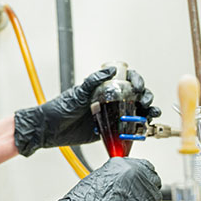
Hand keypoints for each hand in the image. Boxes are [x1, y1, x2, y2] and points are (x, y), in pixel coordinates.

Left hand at [13, 67, 161, 155]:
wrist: (49, 130)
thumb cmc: (60, 108)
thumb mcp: (77, 93)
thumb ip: (93, 81)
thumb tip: (111, 70)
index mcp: (104, 88)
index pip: (127, 80)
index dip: (138, 81)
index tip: (139, 88)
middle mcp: (110, 100)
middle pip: (136, 96)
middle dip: (146, 97)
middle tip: (145, 103)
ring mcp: (111, 116)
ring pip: (136, 112)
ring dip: (147, 112)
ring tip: (150, 115)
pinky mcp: (110, 131)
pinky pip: (128, 129)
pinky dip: (139, 128)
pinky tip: (144, 128)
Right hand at [39, 157, 162, 200]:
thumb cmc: (86, 199)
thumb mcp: (101, 175)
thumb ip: (117, 172)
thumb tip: (125, 176)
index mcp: (124, 163)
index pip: (143, 164)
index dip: (141, 171)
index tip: (138, 176)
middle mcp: (136, 173)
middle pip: (151, 175)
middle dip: (146, 181)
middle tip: (137, 188)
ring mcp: (142, 189)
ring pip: (154, 188)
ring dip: (147, 192)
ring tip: (134, 199)